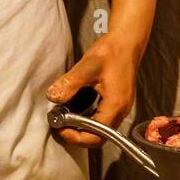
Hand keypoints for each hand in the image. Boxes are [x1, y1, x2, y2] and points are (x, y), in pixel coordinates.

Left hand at [46, 33, 139, 147]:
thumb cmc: (111, 52)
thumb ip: (70, 83)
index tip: (59, 128)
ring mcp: (120, 108)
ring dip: (81, 128)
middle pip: (99, 137)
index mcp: (115, 105)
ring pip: (100, 130)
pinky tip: (74, 110)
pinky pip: (102, 120)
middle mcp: (121, 111)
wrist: (126, 42)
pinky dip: (87, 119)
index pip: (97, 135)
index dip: (76, 136)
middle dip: (77, 135)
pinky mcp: (117, 103)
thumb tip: (53, 97)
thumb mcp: (87, 66)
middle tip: (59, 125)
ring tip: (64, 118)